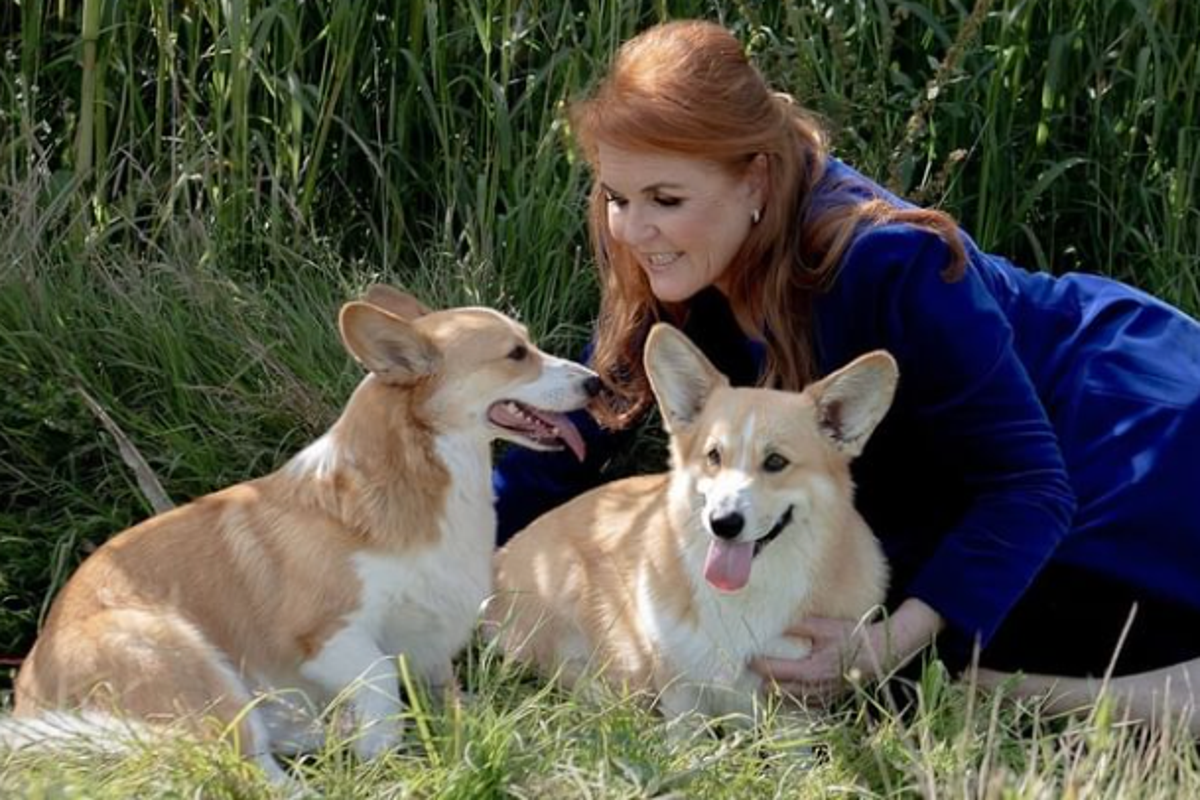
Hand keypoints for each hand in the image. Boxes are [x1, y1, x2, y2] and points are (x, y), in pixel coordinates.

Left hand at [750, 598, 944, 705]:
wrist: (881, 654)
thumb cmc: (854, 636)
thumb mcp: (826, 626)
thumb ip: (800, 625)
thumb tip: (776, 622)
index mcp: (812, 669)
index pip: (775, 671)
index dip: (757, 665)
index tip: (745, 656)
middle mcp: (815, 688)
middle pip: (777, 692)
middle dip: (762, 682)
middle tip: (749, 671)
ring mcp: (823, 696)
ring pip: (789, 702)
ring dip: (775, 693)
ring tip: (763, 683)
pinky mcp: (830, 699)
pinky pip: (805, 705)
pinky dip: (792, 700)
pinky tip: (786, 692)